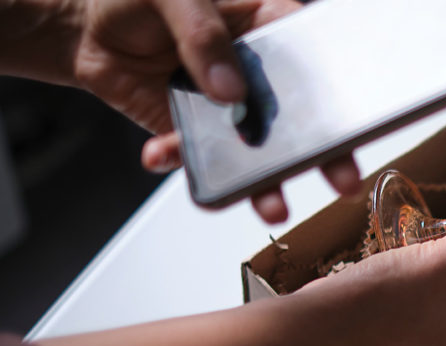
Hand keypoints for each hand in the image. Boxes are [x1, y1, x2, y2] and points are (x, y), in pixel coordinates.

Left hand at [71, 0, 360, 221]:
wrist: (84, 30)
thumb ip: (202, 34)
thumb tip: (229, 87)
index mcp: (264, 26)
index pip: (310, 55)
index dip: (334, 87)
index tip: (346, 117)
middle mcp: (256, 74)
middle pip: (299, 115)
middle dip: (320, 151)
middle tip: (341, 178)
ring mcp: (228, 108)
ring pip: (255, 149)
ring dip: (262, 181)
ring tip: (271, 205)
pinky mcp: (197, 133)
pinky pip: (199, 157)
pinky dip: (182, 161)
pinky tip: (160, 154)